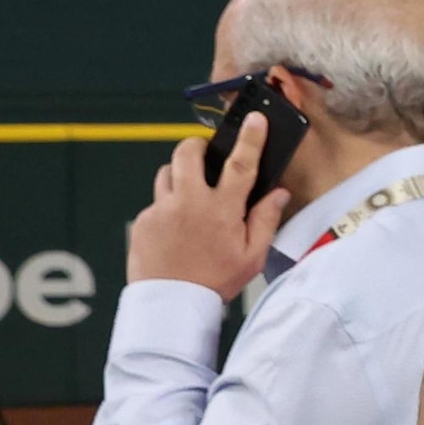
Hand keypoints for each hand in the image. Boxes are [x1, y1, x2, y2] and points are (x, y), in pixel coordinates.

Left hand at [128, 133, 295, 295]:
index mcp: (222, 210)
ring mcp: (162, 209)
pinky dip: (167, 208)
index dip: (251, 139)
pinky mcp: (144, 220)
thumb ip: (265, 220)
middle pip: (188, 152)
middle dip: (197, 145)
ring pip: (167, 173)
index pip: (241, 164)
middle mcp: (190, 202)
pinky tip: (176, 230)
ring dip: (180, 176)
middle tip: (205, 154)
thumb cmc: (214, 281)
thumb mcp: (251, 257)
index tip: (255, 120)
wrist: (171, 304)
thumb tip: (278, 194)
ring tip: (190, 196)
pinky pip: (156, 202)